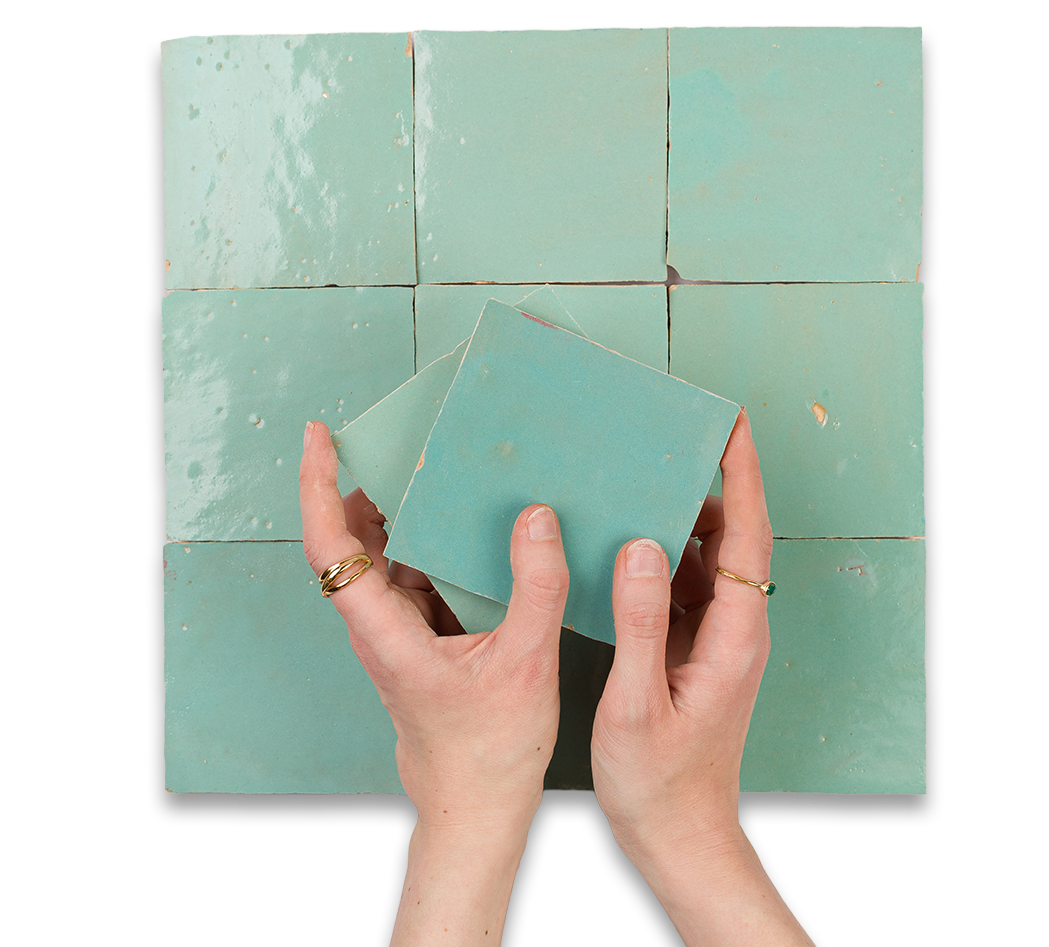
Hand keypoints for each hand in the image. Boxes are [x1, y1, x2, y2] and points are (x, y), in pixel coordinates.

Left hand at [299, 419, 569, 832]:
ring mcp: (394, 631)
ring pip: (379, 557)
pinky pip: (412, 575)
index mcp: (384, 633)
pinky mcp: (417, 637)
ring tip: (429, 465)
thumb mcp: (526, 662)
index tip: (321, 438)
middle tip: (390, 434)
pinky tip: (464, 522)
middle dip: (356, 483)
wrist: (476, 809)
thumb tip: (535, 517)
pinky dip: (427, 541)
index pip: (331, 547)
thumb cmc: (490, 753)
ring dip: (394, 511)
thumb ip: (535, 587)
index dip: (318, 486)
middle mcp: (377, 627)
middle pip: (347, 541)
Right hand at [591, 408, 812, 944]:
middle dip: (708, 483)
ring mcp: (717, 637)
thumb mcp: (638, 704)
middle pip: (733, 537)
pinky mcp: (695, 647)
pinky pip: (684, 584)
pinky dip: (658, 556)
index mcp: (735, 635)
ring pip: (706, 558)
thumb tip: (642, 546)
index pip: (748, 537)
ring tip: (638, 482)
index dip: (742, 476)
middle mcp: (736, 628)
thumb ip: (641, 623)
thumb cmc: (660, 783)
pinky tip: (623, 545)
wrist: (678, 835)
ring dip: (678, 519)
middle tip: (670, 440)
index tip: (731, 426)